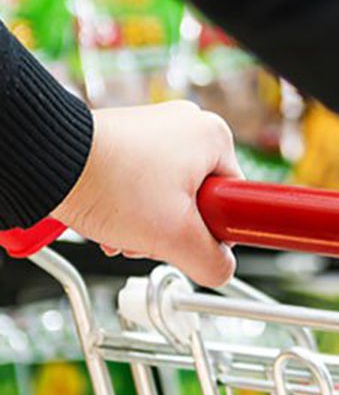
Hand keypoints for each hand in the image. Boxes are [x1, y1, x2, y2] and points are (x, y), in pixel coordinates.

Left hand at [52, 101, 240, 287]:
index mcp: (215, 136)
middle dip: (171, 227)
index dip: (211, 229)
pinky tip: (109, 213)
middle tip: (148, 235)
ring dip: (147, 220)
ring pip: (168, 192)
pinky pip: (142, 180)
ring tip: (122, 225)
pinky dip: (127, 203)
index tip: (187, 238)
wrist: (48, 161)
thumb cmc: (109, 182)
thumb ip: (210, 260)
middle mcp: (190, 124)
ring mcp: (157, 127)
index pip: (234, 199)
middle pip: (199, 197)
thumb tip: (222, 270)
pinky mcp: (128, 136)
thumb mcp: (173, 235)